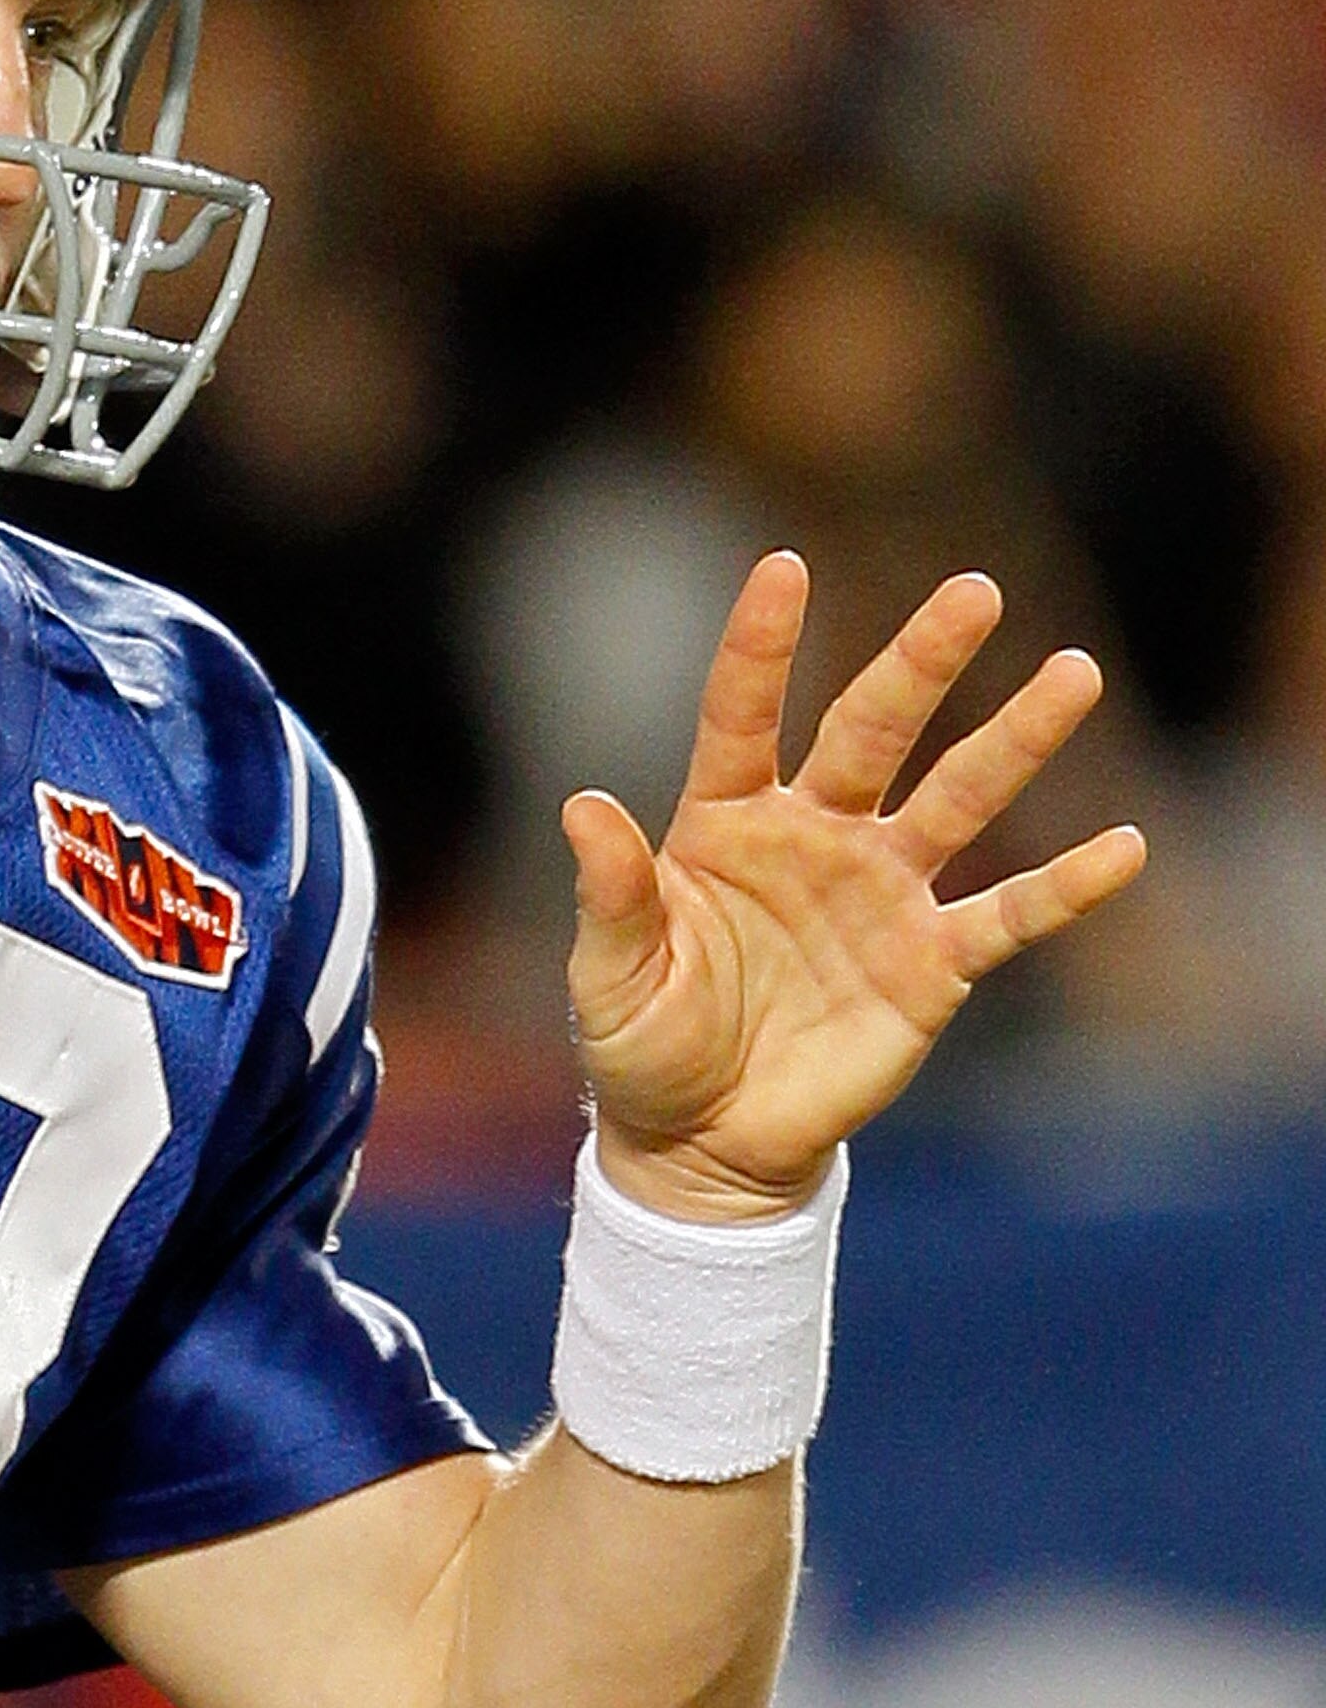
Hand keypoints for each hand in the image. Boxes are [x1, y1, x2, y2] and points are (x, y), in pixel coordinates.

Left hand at [563, 554, 1147, 1221]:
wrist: (704, 1141)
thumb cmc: (645, 1045)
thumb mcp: (610, 975)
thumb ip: (611, 893)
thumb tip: (582, 807)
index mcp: (726, 820)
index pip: (744, 714)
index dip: (763, 646)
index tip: (784, 566)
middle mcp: (816, 834)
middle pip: (874, 729)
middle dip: (922, 661)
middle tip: (975, 592)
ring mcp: (882, 893)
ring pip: (959, 798)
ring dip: (1016, 739)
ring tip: (1074, 673)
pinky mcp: (932, 964)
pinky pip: (1009, 915)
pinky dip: (1066, 886)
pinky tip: (1125, 847)